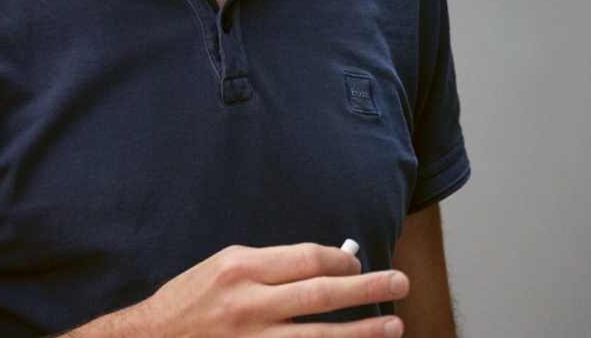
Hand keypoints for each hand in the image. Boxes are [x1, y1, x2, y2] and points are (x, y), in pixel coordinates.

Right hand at [79, 242, 408, 336]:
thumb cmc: (189, 301)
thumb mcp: (224, 267)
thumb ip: (272, 265)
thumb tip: (327, 263)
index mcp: (241, 270)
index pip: (308, 260)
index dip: (343, 262)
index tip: (360, 266)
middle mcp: (247, 306)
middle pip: (321, 296)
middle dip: (368, 289)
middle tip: (401, 283)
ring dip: (361, 333)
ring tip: (394, 326)